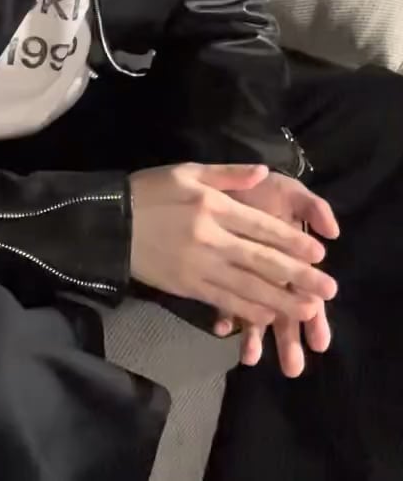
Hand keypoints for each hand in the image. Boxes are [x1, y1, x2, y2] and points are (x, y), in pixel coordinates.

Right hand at [129, 164, 336, 327]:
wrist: (109, 222)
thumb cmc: (149, 191)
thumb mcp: (186, 171)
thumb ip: (227, 174)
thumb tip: (264, 173)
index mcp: (212, 207)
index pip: (260, 226)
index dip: (292, 241)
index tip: (319, 254)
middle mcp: (210, 238)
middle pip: (261, 260)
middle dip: (297, 276)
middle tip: (327, 289)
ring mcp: (198, 266)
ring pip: (246, 286)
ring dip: (280, 300)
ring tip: (308, 311)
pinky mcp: (186, 285)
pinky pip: (223, 300)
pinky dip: (247, 310)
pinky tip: (267, 317)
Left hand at [213, 172, 339, 376]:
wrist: (224, 183)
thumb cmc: (263, 190)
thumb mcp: (290, 193)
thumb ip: (313, 208)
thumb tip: (333, 232)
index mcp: (291, 260)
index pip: (307, 294)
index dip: (315, 318)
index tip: (320, 342)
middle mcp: (270, 275)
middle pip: (282, 312)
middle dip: (288, 340)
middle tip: (292, 367)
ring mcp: (244, 276)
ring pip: (252, 312)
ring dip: (254, 336)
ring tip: (251, 358)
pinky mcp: (218, 272)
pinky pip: (220, 298)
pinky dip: (222, 315)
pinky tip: (221, 328)